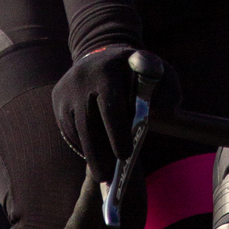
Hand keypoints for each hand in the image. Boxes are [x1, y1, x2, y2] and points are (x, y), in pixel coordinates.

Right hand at [52, 44, 158, 177]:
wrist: (102, 51)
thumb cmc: (137, 69)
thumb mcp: (159, 71)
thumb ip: (170, 90)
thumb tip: (163, 113)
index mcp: (108, 70)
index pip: (111, 106)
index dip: (117, 133)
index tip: (125, 155)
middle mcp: (81, 79)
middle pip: (88, 125)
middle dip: (99, 153)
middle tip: (109, 177)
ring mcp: (66, 90)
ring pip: (76, 130)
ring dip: (90, 153)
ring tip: (103, 173)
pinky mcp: (58, 100)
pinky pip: (69, 129)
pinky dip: (82, 144)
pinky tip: (94, 154)